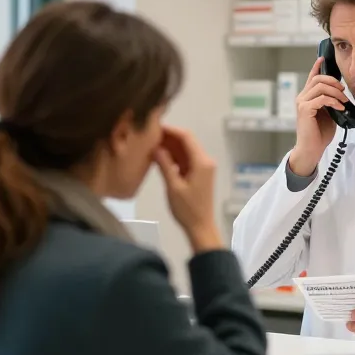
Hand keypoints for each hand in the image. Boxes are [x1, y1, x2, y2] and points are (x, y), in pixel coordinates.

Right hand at [153, 126, 220, 251]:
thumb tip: (156, 148)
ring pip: (186, 150)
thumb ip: (165, 165)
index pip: (186, 137)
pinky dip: (174, 156)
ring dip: (171, 146)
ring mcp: (203, 167)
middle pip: (187, 141)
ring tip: (151, 144)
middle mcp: (205, 161)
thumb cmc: (187, 209)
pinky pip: (186, 159)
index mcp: (201, 162)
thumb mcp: (173, 187)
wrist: (201, 227)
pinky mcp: (199, 174)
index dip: (170, 130)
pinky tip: (160, 157)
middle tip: (149, 136)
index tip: (154, 128)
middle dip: (169, 137)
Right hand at [288, 56, 349, 176]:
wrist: (312, 148)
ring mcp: (302, 103)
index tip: (323, 58)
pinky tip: (340, 108)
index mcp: (307, 97)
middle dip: (334, 82)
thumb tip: (341, 93)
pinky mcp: (305, 110)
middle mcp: (302, 97)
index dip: (317, 66)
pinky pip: (321, 98)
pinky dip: (333, 102)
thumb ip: (331, 102)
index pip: (311, 77)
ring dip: (336, 92)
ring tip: (344, 101)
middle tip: (344, 91)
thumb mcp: (328, 113)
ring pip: (320, 87)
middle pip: (318, 79)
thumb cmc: (319, 133)